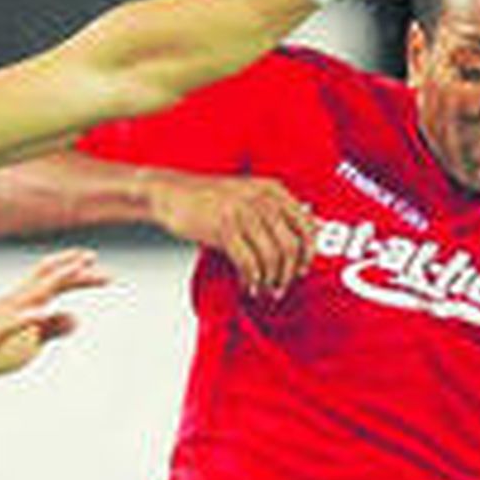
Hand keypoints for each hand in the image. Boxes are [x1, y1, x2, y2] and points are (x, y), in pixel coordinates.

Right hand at [0, 248, 107, 378]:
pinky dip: (26, 317)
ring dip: (54, 281)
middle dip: (72, 271)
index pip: (47, 276)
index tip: (92, 258)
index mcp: (19, 301)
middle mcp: (11, 302)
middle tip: (98, 264)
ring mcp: (0, 317)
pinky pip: (9, 324)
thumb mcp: (24, 340)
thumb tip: (78, 318)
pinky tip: (40, 313)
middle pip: (45, 280)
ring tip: (76, 271)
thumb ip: (49, 330)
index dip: (70, 266)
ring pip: (31, 294)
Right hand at [145, 170, 315, 295]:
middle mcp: (261, 199)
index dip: (308, 253)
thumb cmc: (208, 199)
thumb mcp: (247, 195)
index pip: (306, 225)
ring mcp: (242, 213)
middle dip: (288, 273)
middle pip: (290, 246)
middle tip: (281, 287)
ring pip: (271, 257)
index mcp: (272, 190)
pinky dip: (251, 280)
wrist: (171, 193)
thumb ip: (272, 211)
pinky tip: (248, 286)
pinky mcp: (224, 229)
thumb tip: (295, 241)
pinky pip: (248, 263)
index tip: (302, 270)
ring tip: (263, 289)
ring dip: (270, 280)